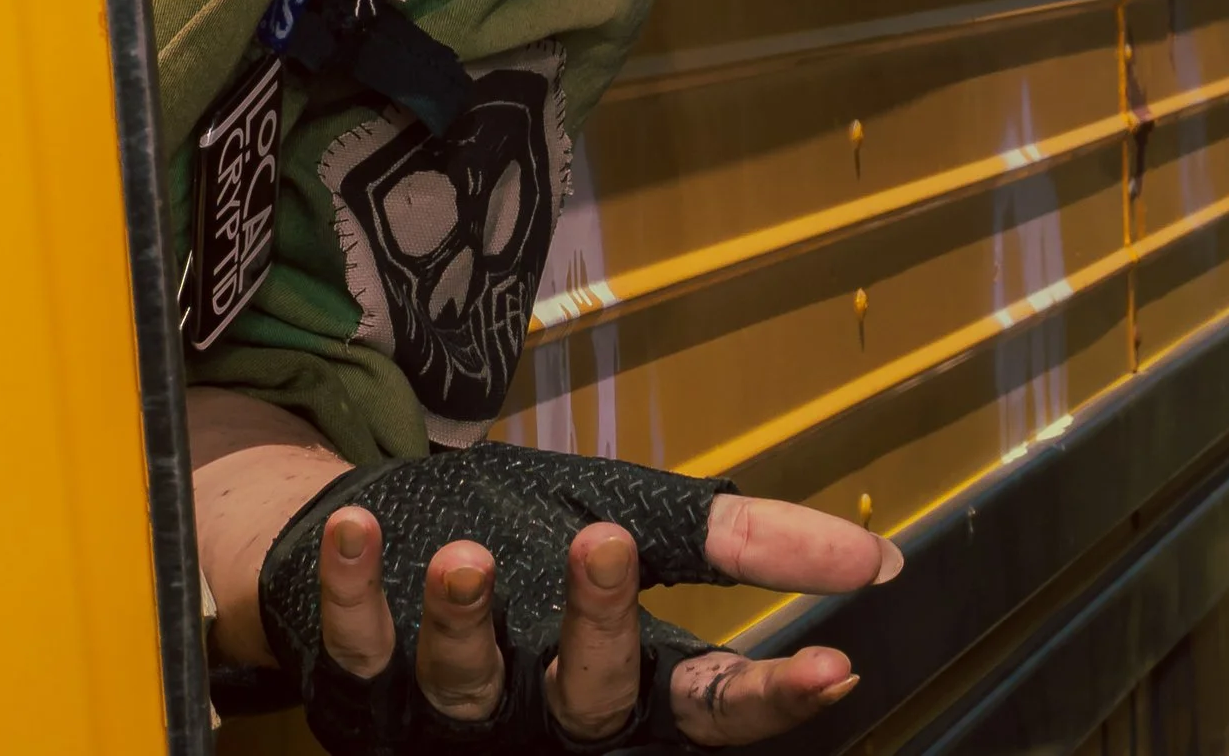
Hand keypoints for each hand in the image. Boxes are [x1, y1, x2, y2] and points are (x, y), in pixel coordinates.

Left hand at [312, 483, 896, 745]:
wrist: (387, 530)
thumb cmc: (529, 536)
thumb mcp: (641, 517)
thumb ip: (742, 542)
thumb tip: (873, 558)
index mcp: (625, 676)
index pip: (709, 711)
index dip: (768, 702)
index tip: (831, 669)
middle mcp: (542, 707)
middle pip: (587, 703)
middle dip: (599, 633)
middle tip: (606, 545)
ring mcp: (445, 702)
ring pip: (464, 689)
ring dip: (463, 625)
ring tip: (464, 557)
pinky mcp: (359, 670)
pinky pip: (355, 643)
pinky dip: (357, 589)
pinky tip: (360, 532)